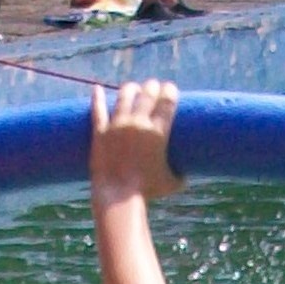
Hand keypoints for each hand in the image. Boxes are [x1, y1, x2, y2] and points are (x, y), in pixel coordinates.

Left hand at [90, 79, 184, 207]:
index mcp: (157, 132)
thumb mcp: (172, 183)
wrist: (119, 197)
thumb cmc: (148, 191)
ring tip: (133, 88)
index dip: (170, 90)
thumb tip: (187, 173)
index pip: (166, 100)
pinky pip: (98, 110)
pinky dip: (97, 98)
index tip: (170, 89)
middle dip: (152, 86)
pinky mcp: (100, 133)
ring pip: (124, 96)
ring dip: (130, 88)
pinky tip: (97, 88)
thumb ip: (181, 174)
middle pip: (147, 93)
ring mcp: (117, 126)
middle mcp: (137, 123)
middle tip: (154, 88)